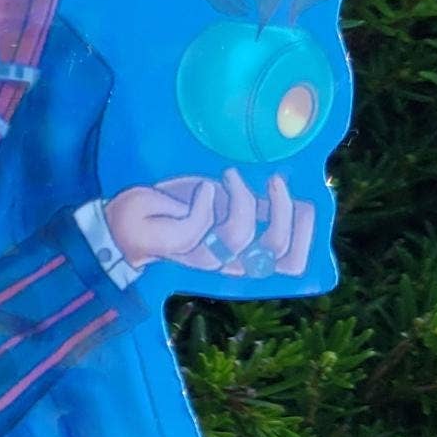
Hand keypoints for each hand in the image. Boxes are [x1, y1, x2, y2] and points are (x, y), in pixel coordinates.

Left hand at [103, 167, 315, 277]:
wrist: (126, 223)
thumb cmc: (176, 207)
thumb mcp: (219, 199)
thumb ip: (250, 200)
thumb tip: (283, 181)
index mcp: (245, 249)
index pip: (290, 262)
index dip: (307, 239)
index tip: (309, 205)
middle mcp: (229, 257)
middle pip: (275, 251)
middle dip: (284, 213)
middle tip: (275, 180)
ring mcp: (205, 253)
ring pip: (242, 236)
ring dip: (244, 199)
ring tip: (231, 174)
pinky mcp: (180, 243)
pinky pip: (204, 224)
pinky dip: (208, 199)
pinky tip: (205, 188)